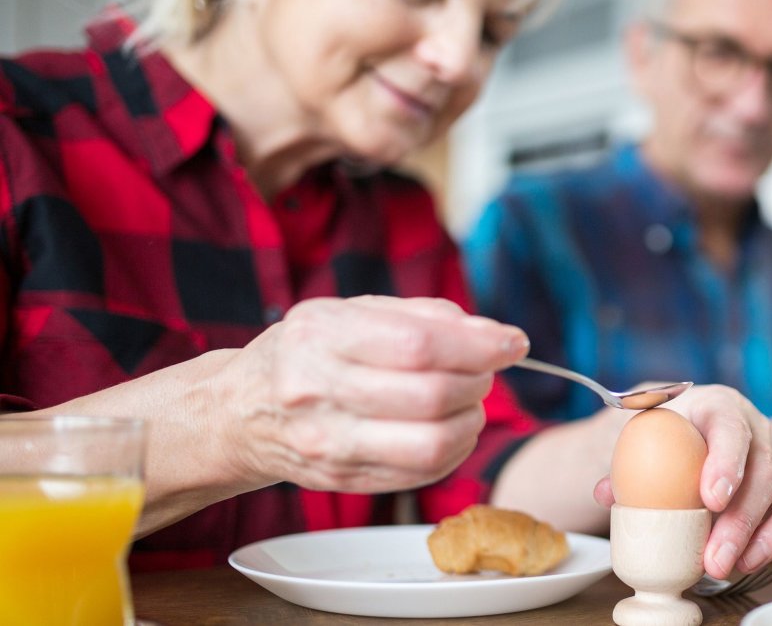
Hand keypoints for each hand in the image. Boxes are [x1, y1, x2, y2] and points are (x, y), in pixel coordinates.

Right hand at [214, 295, 528, 493]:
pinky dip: (455, 449)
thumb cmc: (306, 352)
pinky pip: (422, 473)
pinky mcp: (343, 481)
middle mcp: (317, 392)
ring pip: (432, 443)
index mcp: (320, 336)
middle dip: (479, 380)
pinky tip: (452, 427)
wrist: (238, 412)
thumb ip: (421, 315)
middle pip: (431, 396)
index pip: (417, 345)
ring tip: (469, 399)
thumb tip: (491, 334)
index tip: (513, 342)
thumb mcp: (349, 311)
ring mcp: (328, 445)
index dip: (479, 345)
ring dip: (472, 419)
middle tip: (487, 369)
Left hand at [594, 385, 771, 577]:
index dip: (725, 461)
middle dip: (743, 520)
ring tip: (741, 565)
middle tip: (715, 559)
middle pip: (765, 469)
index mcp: (718, 408)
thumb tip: (607, 492)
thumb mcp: (636, 442)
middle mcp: (758, 431)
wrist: (679, 440)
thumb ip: (622, 466)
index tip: (710, 499)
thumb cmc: (658, 440)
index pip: (729, 426)